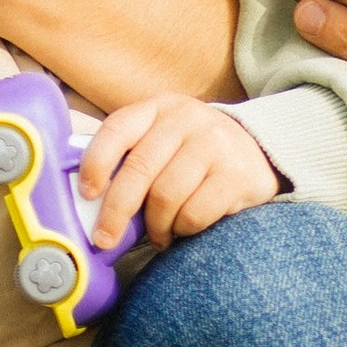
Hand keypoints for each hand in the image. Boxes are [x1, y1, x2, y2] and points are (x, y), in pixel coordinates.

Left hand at [80, 97, 279, 247]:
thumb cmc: (194, 153)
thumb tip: (91, 202)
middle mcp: (186, 119)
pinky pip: (195, 213)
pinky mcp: (237, 175)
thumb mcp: (163, 139)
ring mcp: (214, 144)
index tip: (87, 194)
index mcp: (158, 108)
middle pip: (138, 170)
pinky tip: (182, 230)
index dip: (96, 163)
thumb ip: (132, 156)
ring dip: (155, 226)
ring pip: (165, 196)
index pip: (117, 129)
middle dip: (116, 211)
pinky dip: (182, 230)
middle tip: (105, 238)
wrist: (259, 150)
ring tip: (157, 235)